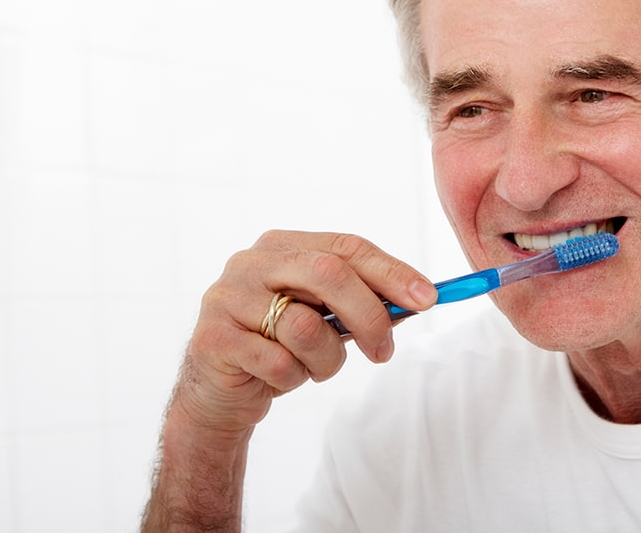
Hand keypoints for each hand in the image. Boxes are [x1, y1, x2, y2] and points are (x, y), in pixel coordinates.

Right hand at [173, 230, 437, 432]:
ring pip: (305, 327)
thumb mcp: (325, 319)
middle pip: (328, 273)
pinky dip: (292, 379)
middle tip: (383, 352)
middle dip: (368, 315)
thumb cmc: (281, 348)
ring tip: (313, 368)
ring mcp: (226, 298)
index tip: (428, 298)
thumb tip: (420, 297)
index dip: (391, 271)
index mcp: (282, 246)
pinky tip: (278, 379)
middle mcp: (251, 262)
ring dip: (325, 360)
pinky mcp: (212, 339)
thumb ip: (364, 303)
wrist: (220, 395)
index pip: (346, 247)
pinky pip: (278, 363)